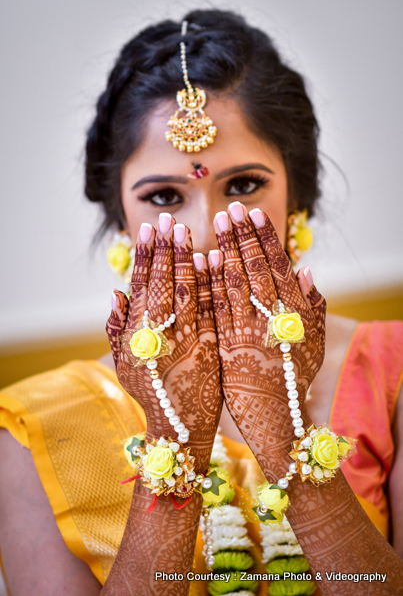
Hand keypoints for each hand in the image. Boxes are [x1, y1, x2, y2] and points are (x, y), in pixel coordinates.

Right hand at [106, 215, 221, 470]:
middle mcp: (160, 334)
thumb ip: (117, 329)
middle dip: (165, 249)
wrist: (180, 427)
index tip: (148, 229)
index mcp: (137, 335)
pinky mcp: (209, 348)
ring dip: (185, 259)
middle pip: (162, 283)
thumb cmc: (151, 394)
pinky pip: (210, 311)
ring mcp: (186, 340)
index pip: (141, 285)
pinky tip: (212, 261)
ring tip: (186, 230)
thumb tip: (115, 292)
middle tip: (167, 219)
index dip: (145, 255)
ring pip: (185, 292)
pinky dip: (210, 286)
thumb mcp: (124, 364)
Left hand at [207, 202, 325, 478]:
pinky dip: (209, 282)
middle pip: (254, 267)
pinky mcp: (223, 341)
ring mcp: (244, 328)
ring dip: (224, 250)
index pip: (277, 266)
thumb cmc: (293, 375)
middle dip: (241, 236)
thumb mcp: (314, 341)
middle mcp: (268, 316)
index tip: (254, 214)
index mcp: (292, 312)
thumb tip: (306, 270)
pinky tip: (201, 260)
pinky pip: (215, 306)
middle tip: (230, 208)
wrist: (272, 412)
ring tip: (215, 223)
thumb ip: (313, 306)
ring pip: (233, 281)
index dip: (265, 238)